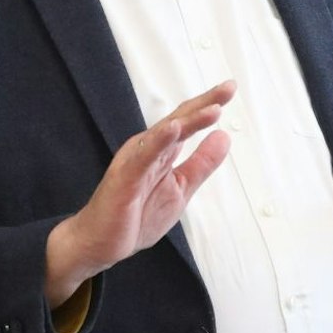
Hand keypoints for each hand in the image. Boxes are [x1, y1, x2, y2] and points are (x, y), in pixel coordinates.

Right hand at [46, 82, 234, 302]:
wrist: (101, 243)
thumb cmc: (136, 216)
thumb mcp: (181, 189)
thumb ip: (201, 163)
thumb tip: (224, 136)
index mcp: (162, 150)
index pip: (187, 122)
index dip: (208, 105)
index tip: (230, 89)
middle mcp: (148, 149)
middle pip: (178, 120)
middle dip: (204, 103)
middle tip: (229, 88)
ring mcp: (135, 161)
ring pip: (164, 135)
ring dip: (189, 120)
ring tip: (213, 108)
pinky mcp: (124, 177)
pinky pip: (143, 157)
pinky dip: (158, 142)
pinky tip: (174, 129)